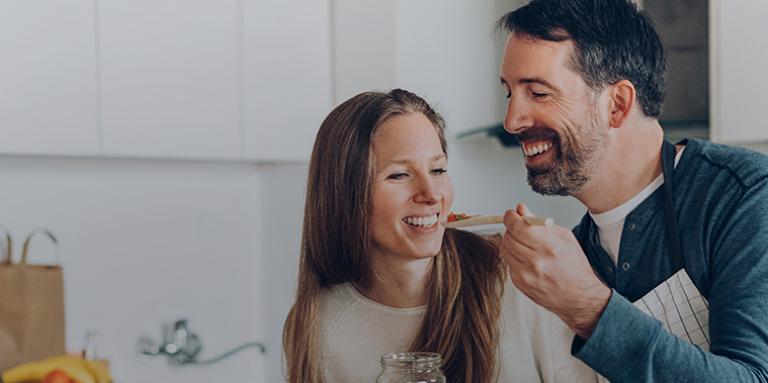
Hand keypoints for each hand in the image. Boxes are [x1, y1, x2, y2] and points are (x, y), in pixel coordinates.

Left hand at [500, 204, 610, 338]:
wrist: (580, 297)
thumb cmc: (575, 266)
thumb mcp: (564, 238)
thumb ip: (539, 222)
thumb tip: (520, 209)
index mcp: (549, 247)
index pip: (518, 227)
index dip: (510, 217)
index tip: (510, 214)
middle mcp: (536, 262)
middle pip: (508, 237)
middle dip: (511, 229)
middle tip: (519, 228)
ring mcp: (526, 276)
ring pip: (505, 250)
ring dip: (511, 243)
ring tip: (525, 244)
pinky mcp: (520, 285)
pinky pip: (509, 264)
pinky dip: (515, 258)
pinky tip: (528, 260)